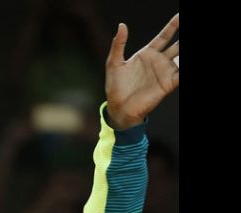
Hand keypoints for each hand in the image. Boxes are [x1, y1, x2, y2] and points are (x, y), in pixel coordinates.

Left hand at [105, 14, 178, 129]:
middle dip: (183, 39)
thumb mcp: (114, 62)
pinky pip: (181, 74)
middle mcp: (158, 62)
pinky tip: (184, 61)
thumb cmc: (115, 86)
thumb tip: (121, 25)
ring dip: (184, 51)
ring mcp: (164, 72)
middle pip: (176, 46)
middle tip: (188, 23)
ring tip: (187, 45)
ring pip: (181, 58)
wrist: (118, 107)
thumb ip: (118, 44)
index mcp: (146, 54)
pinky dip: (184, 67)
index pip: (163, 37)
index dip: (172, 26)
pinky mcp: (168, 84)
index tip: (179, 16)